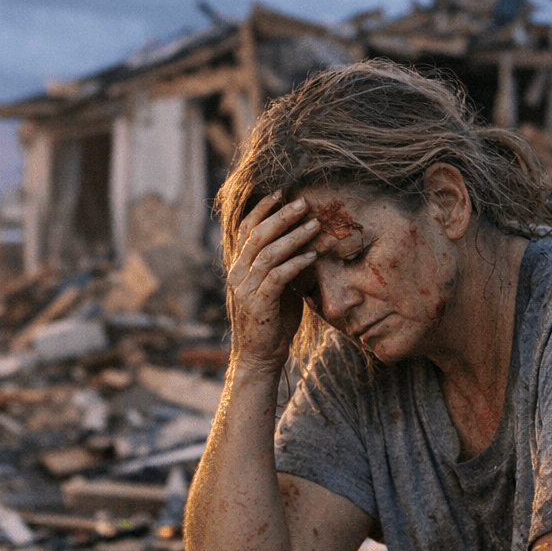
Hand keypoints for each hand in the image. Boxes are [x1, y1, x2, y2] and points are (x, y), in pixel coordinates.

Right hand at [225, 192, 320, 371]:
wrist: (259, 357)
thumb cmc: (271, 322)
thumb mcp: (274, 288)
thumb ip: (280, 266)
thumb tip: (302, 243)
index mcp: (238, 267)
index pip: (244, 229)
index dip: (261, 209)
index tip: (281, 193)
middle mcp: (238, 274)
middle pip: (256, 235)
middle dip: (280, 216)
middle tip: (302, 202)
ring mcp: (246, 289)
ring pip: (267, 252)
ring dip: (293, 236)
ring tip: (314, 224)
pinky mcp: (259, 304)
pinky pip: (278, 276)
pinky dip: (296, 262)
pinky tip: (312, 254)